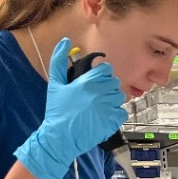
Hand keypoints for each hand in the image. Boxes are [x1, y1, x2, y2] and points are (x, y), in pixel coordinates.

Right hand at [15, 38, 126, 178]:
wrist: (60, 138)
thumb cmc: (57, 111)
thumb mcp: (55, 84)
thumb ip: (58, 60)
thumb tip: (65, 41)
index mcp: (88, 82)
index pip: (106, 69)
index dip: (101, 73)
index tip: (94, 79)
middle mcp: (101, 94)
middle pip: (114, 82)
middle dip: (106, 85)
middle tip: (94, 94)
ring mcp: (108, 109)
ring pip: (119, 96)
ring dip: (111, 98)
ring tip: (98, 105)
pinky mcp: (112, 122)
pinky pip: (122, 111)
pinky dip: (115, 113)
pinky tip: (103, 115)